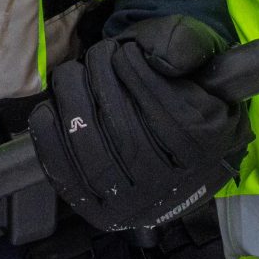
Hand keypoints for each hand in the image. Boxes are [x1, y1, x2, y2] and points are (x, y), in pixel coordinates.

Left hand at [27, 16, 252, 234]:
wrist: (175, 142)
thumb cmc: (182, 85)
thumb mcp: (200, 54)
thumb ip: (188, 44)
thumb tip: (161, 60)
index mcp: (209, 146)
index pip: (167, 110)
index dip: (135, 71)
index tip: (123, 50)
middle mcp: (176, 185)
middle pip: (126, 133)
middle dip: (100, 81)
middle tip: (95, 55)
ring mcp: (137, 205)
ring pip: (95, 154)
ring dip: (73, 103)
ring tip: (72, 74)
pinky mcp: (103, 213)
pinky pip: (69, 179)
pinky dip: (50, 141)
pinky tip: (49, 109)